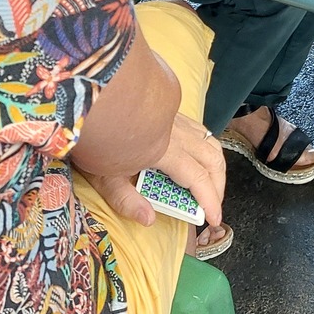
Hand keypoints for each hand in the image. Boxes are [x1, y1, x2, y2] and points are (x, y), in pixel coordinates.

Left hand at [80, 113, 225, 231]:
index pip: (197, 178)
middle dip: (218, 186)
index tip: (214, 218)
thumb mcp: (102, 175)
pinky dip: (208, 149)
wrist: (95, 94)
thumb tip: (149, 219)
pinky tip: (199, 158)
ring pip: (210, 142)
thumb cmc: (96, 136)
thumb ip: (126, 199)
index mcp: (164, 150)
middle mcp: (177, 133)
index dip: (210, 199)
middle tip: (212, 207)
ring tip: (210, 187)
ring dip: (216, 168)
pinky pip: (202, 131)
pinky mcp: (173, 111)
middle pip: (212, 160)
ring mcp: (177, 119)